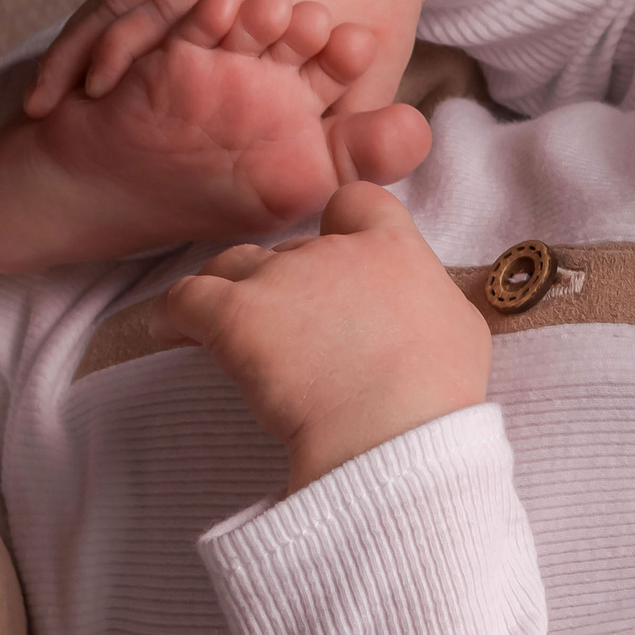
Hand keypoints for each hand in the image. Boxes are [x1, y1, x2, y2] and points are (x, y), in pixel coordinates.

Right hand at [27, 0, 471, 125]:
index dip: (134, 87)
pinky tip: (78, 54)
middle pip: (132, 16)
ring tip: (43, 101)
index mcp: (258, 6)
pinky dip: (97, 19)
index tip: (97, 136)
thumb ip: (339, 123)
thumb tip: (317, 184)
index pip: (180, 45)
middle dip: (80, 67)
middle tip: (41, 122)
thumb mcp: (372, 69)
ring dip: (77, 45)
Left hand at [155, 182, 490, 493]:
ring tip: (230, 328)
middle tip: (292, 329)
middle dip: (288, 282)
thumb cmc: (436, 395)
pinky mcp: (235, 315)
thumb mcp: (459, 331)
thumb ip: (429, 300)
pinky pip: (186, 298)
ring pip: (236, 265)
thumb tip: (418, 307)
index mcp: (392, 249)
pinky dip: (177, 314)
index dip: (340, 227)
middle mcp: (333, 252)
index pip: (356, 202)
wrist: (392, 432)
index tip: (335, 257)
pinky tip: (175, 332)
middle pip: (293, 249)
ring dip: (233, 291)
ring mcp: (281, 281)